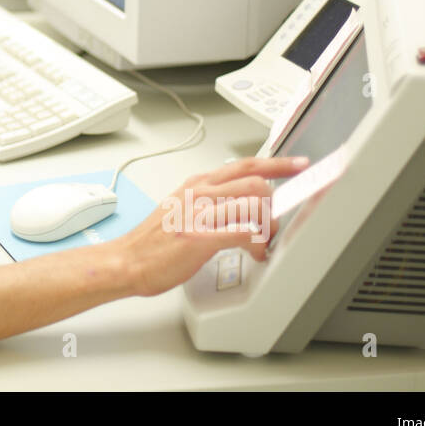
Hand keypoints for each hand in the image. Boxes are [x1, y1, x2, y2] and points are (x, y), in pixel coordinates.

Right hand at [123, 155, 308, 296]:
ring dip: (269, 225)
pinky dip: (259, 245)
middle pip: (256, 181)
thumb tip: (238, 202)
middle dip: (275, 203)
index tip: (297, 164)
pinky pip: (245, 234)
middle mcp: (200, 193)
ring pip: (254, 203)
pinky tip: (255, 254)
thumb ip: (208, 200)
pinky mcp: (201, 238)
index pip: (244, 164)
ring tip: (264, 241)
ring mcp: (200, 215)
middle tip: (274, 222)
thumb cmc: (153, 240)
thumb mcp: (181, 206)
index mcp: (197, 184)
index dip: (277, 164)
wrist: (127, 261)